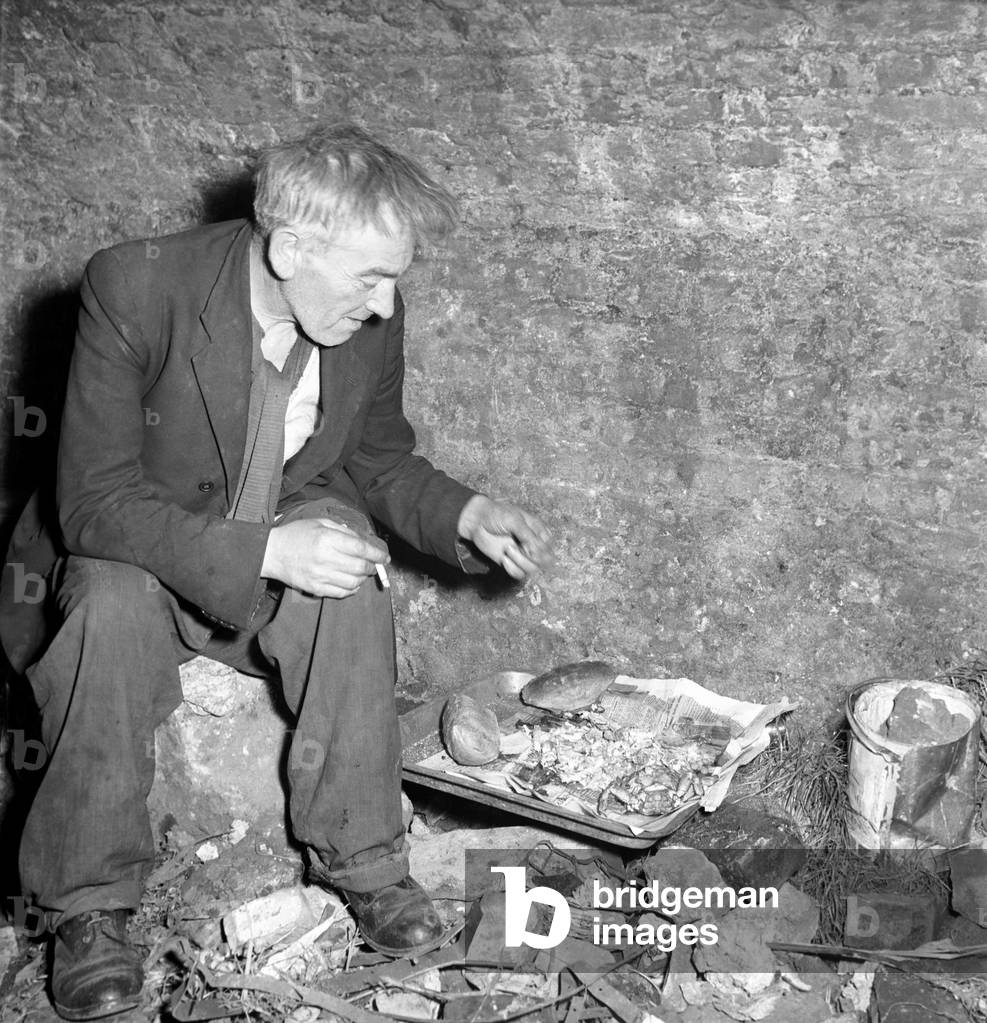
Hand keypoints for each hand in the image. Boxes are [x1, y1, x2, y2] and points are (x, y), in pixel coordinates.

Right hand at [262, 517, 388, 597]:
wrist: (271, 553)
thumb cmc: (296, 535)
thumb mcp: (319, 523)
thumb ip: (343, 531)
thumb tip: (364, 541)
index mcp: (327, 539)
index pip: (360, 548)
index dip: (376, 554)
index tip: (384, 557)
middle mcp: (325, 558)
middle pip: (359, 567)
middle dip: (371, 567)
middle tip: (373, 565)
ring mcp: (320, 576)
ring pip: (353, 582)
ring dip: (362, 578)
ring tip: (361, 573)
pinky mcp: (315, 588)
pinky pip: (341, 593)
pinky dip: (351, 589)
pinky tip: (351, 583)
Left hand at [457, 495, 552, 580]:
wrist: (477, 521)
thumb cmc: (497, 515)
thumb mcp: (514, 520)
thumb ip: (527, 536)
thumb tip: (536, 554)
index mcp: (538, 531)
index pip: (549, 547)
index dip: (541, 549)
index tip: (528, 544)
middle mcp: (533, 545)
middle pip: (544, 561)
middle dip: (532, 557)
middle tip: (519, 547)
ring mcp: (522, 555)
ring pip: (532, 569)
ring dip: (520, 561)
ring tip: (507, 549)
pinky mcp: (511, 563)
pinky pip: (519, 574)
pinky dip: (512, 568)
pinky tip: (503, 559)